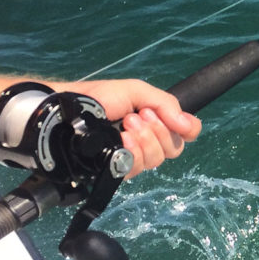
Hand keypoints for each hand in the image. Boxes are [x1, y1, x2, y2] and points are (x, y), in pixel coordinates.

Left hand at [61, 79, 201, 178]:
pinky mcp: (116, 168)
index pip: (187, 134)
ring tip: (125, 124)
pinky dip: (132, 153)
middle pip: (174, 149)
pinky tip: (121, 141)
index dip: (188, 129)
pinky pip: (136, 169)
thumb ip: (166, 103)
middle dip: (159, 130)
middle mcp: (149, 141)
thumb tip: (188, 125)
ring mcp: (132, 156)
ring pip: (156, 161)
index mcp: (157, 122)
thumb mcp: (137, 91)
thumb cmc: (101, 97)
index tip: (175, 120)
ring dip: (144, 140)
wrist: (70, 110)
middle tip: (137, 116)